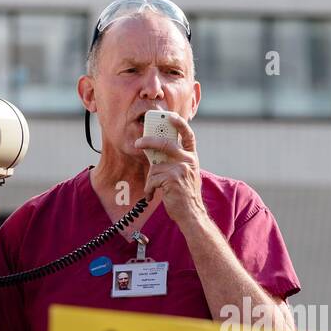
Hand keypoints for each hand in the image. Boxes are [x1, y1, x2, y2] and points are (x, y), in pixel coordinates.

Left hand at [136, 112, 205, 227]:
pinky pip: (152, 179)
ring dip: (151, 180)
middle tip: (138, 143)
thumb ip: (175, 162)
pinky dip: (150, 189)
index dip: (179, 123)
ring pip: (155, 166)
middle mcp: (188, 161)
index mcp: (192, 158)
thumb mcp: (185, 174)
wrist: (191, 213)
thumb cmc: (184, 195)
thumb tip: (155, 152)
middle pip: (165, 143)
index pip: (188, 135)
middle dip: (149, 141)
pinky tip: (153, 196)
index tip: (169, 116)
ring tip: (154, 190)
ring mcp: (181, 169)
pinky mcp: (172, 178)